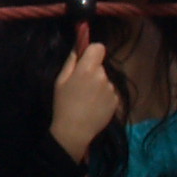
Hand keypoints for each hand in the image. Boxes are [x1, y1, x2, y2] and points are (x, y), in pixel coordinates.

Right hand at [48, 41, 118, 158]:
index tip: (86, 60)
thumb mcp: (60, 80)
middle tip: (81, 86)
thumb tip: (78, 45)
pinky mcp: (116, 101)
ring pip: (105, 80)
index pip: (98, 47)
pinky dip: (104, 97)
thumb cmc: (63, 104)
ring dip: (98, 85)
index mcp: (87, 69)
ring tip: (87, 100)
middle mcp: (103, 76)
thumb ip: (71, 61)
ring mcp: (111, 89)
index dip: (92, 51)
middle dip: (93, 71)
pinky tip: (94, 107)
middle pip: (100, 66)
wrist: (74, 131)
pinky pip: (110, 92)